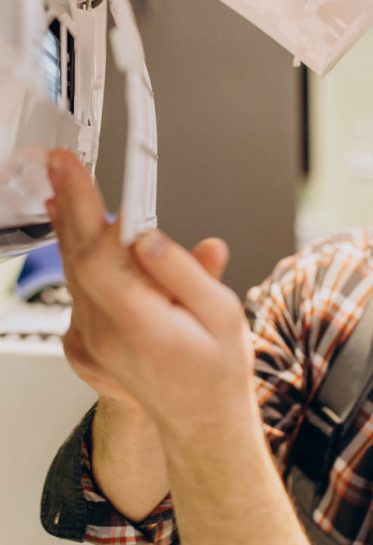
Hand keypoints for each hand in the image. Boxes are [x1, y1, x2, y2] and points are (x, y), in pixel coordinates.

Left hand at [46, 150, 253, 432]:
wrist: (200, 418)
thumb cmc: (216, 370)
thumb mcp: (221, 315)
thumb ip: (183, 272)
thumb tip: (147, 237)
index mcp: (142, 324)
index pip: (99, 254)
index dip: (82, 206)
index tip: (71, 169)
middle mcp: (107, 332)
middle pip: (77, 256)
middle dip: (69, 203)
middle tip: (61, 165)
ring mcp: (94, 338)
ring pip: (73, 271)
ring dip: (69, 227)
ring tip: (65, 190)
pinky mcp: (91, 338)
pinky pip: (77, 288)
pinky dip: (76, 255)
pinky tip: (78, 237)